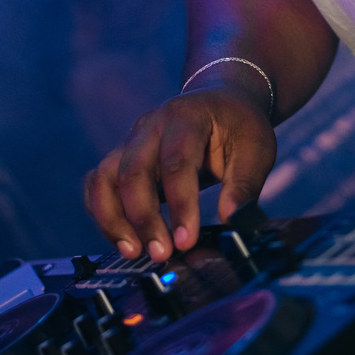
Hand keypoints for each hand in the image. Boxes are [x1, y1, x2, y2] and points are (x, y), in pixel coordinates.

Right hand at [83, 88, 276, 260]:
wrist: (220, 100)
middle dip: (143, 217)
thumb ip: (244, 185)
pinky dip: (102, 212)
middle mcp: (151, 125)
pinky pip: (98, 183)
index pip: (177, 162)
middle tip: (161, 254)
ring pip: (105, 176)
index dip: (180, 205)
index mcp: (187, 118)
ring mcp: (132, 140)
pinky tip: (122, 239)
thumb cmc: (238, 126)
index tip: (186, 241)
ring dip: (113, 218)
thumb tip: (233, 222)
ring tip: (133, 251)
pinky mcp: (123, 156)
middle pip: (132, 170)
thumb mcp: (256, 149)